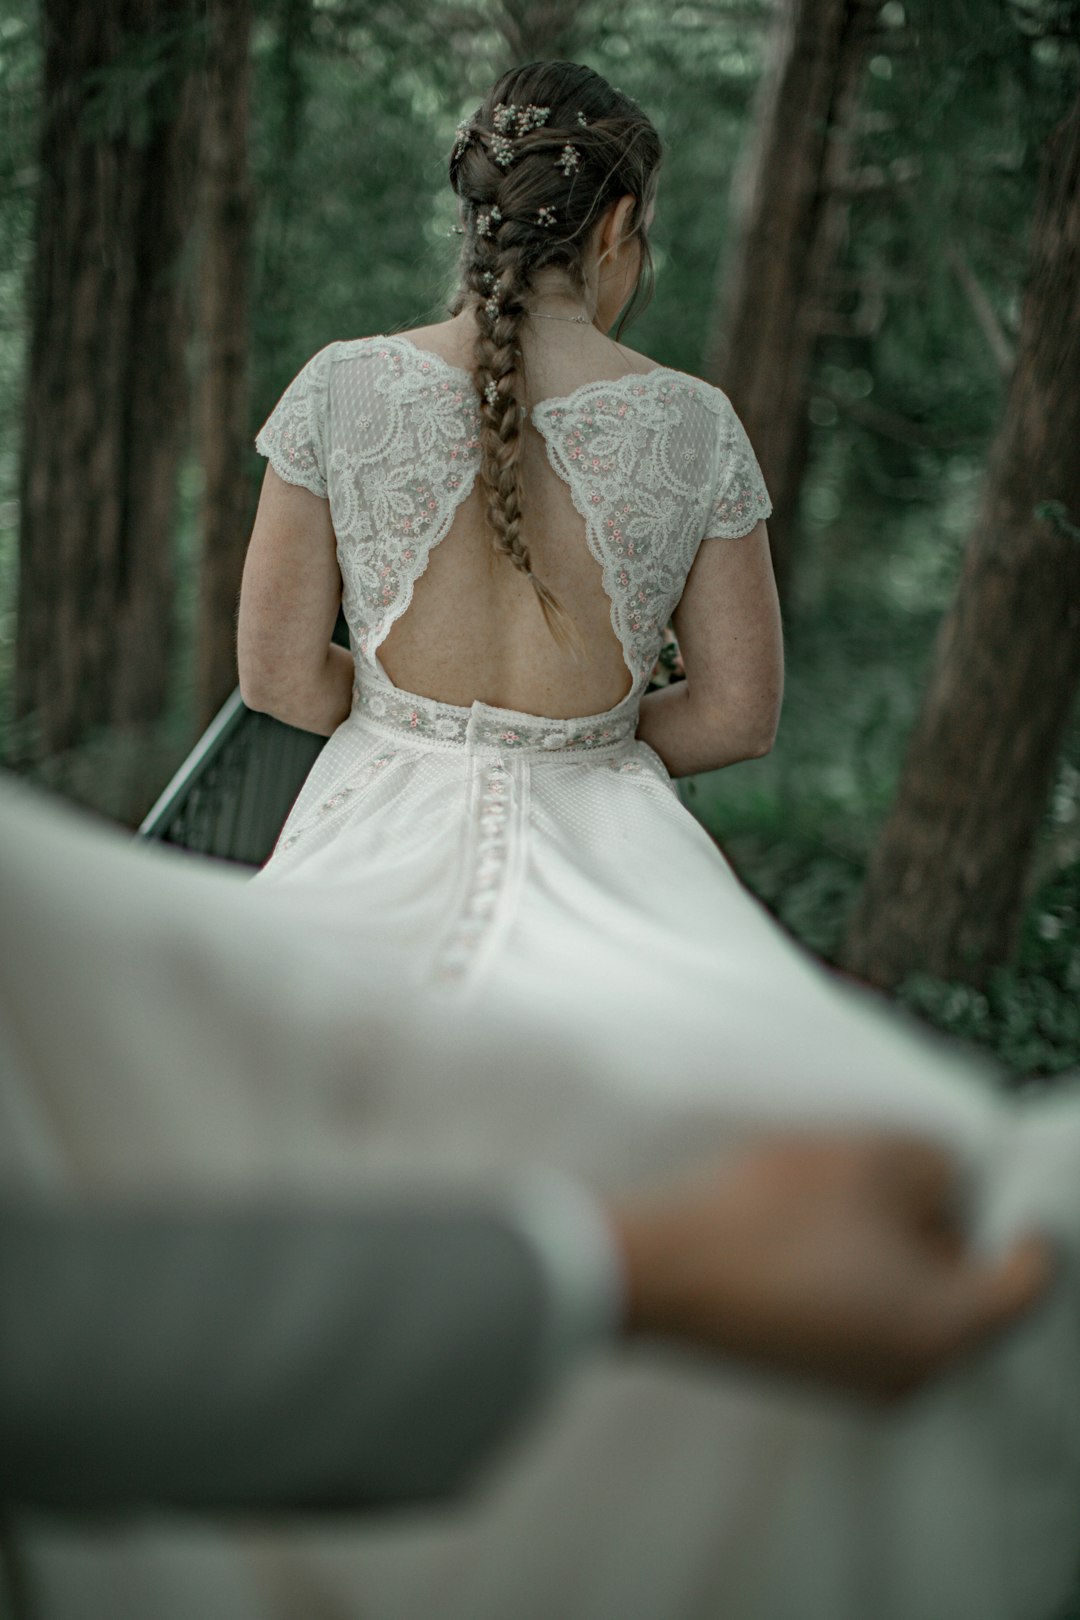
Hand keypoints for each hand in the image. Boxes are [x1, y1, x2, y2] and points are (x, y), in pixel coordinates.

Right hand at [609, 1134, 1055, 1401]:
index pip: (1023, 1281)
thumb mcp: (874, 1159)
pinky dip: (855, 1269)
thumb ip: (941, 1168)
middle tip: (904, 1174)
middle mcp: (910, 1375)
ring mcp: (856, 1379)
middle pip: (966, 1292)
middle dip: (943, 1227)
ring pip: (912, 1301)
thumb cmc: (767, 1218)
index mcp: (943, 1333)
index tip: (989, 1181)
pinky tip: (811, 1225)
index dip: (1014, 1218)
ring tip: (847, 1193)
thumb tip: (949, 1189)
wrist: (657, 1268)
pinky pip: (864, 1314)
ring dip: (895, 1245)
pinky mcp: (811, 1367)